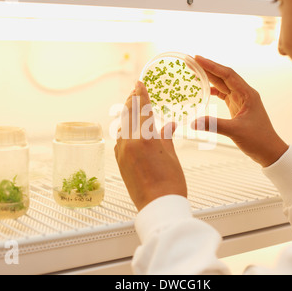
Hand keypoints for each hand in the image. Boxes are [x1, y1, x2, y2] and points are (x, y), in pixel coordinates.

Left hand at [114, 82, 186, 210]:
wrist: (158, 207)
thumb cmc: (170, 185)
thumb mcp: (171, 156)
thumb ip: (166, 136)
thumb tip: (168, 125)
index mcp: (146, 138)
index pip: (142, 109)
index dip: (140, 94)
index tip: (139, 83)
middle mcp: (130, 143)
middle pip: (128, 115)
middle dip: (132, 101)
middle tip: (135, 90)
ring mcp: (122, 153)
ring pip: (122, 126)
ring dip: (127, 115)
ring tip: (132, 106)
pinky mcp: (120, 162)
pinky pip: (120, 140)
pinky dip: (124, 130)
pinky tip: (128, 128)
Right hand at [193, 56, 288, 166]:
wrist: (269, 151)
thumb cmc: (259, 139)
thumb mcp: (235, 131)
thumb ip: (214, 125)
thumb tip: (194, 122)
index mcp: (247, 94)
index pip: (227, 74)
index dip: (211, 65)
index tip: (197, 58)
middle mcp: (245, 94)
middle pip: (224, 76)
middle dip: (208, 68)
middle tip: (191, 61)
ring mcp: (241, 100)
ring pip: (223, 84)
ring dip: (209, 78)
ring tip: (195, 72)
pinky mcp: (237, 108)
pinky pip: (224, 94)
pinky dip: (213, 90)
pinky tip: (204, 90)